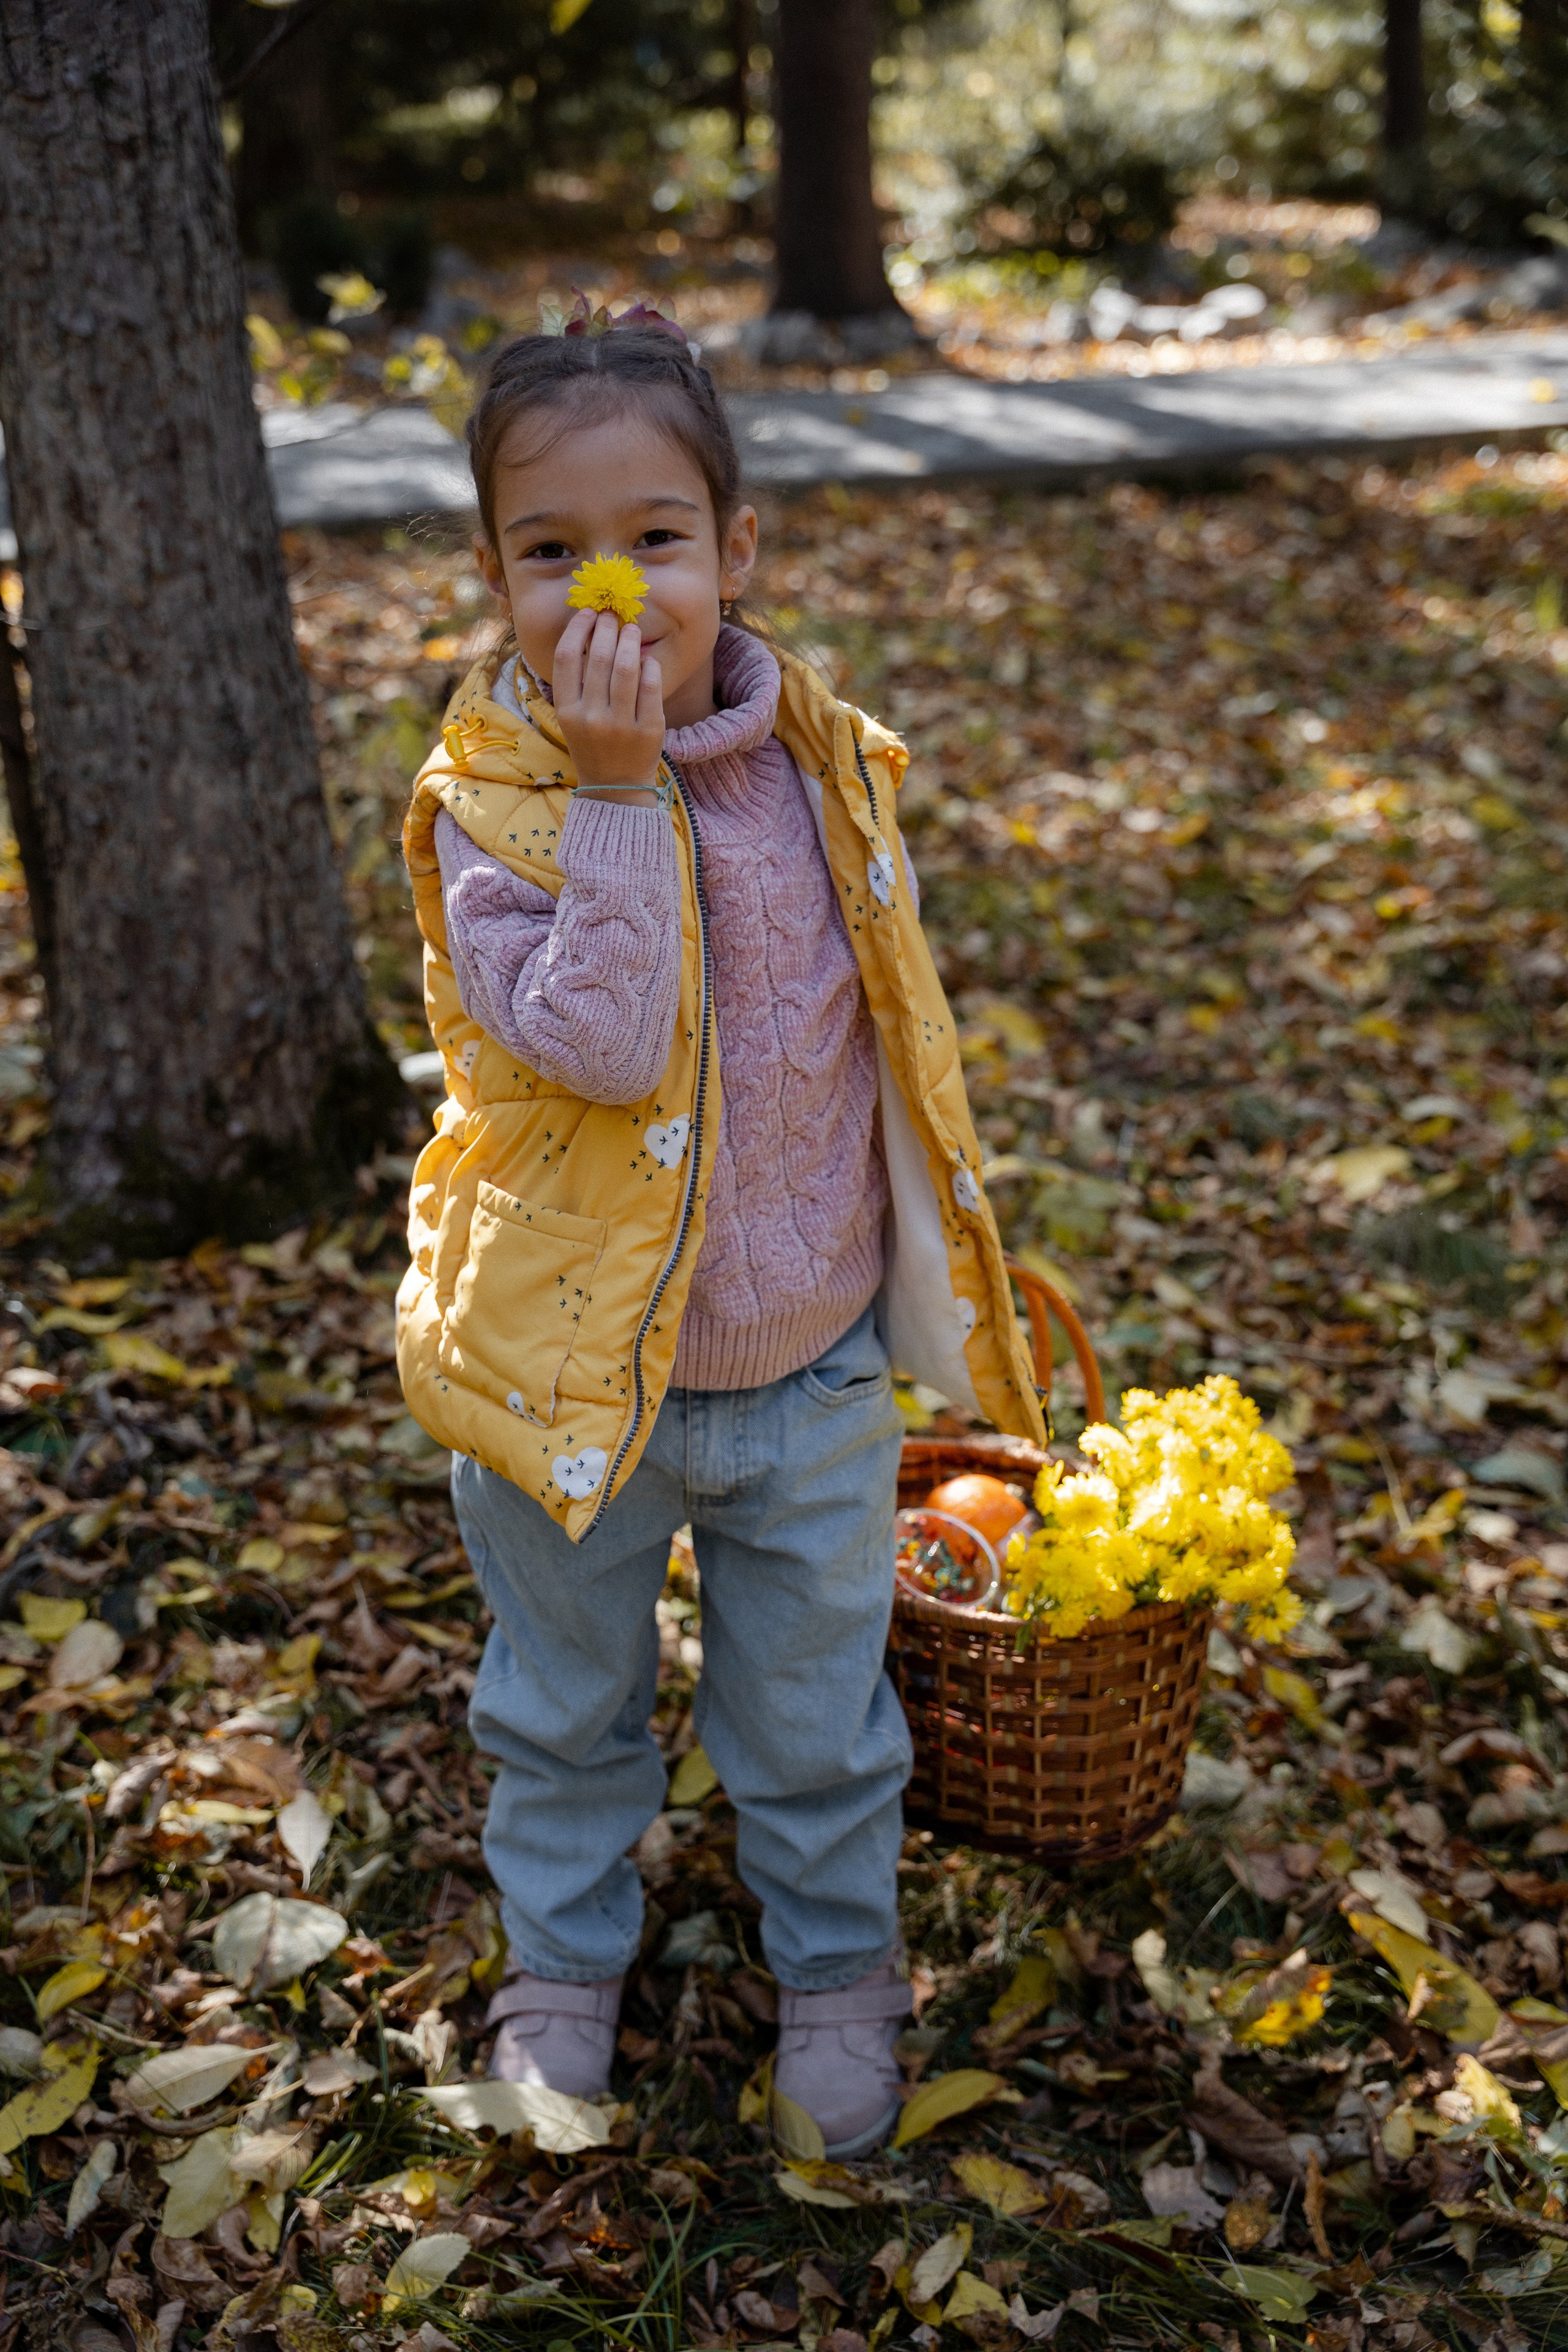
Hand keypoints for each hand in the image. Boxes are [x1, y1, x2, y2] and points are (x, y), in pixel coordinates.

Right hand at [552, 606, 664, 801]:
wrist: (615, 789)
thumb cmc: (593, 744)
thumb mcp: (573, 717)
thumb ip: (578, 681)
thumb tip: (590, 632)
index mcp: (567, 711)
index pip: (567, 657)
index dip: (577, 628)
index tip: (588, 613)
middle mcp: (591, 717)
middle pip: (598, 656)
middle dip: (606, 628)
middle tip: (613, 617)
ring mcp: (621, 725)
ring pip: (626, 667)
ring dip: (629, 640)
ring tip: (631, 630)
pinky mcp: (649, 730)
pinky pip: (651, 686)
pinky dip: (650, 666)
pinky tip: (647, 660)